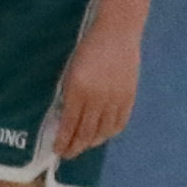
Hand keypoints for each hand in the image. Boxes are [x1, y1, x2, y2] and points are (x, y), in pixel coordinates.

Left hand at [54, 23, 141, 160]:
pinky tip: (103, 134)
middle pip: (87, 132)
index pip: (70, 125)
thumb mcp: (71, 71)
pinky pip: (120, 122)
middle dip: (75, 146)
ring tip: (84, 146)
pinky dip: (110, 132)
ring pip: (104, 130)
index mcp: (78, 90)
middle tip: (68, 154)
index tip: (56, 150)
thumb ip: (70, 95)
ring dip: (92, 142)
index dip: (63, 141)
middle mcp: (98, 98)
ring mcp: (116, 98)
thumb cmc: (88, 48)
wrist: (117, 32)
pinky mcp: (129, 96)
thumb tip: (66, 119)